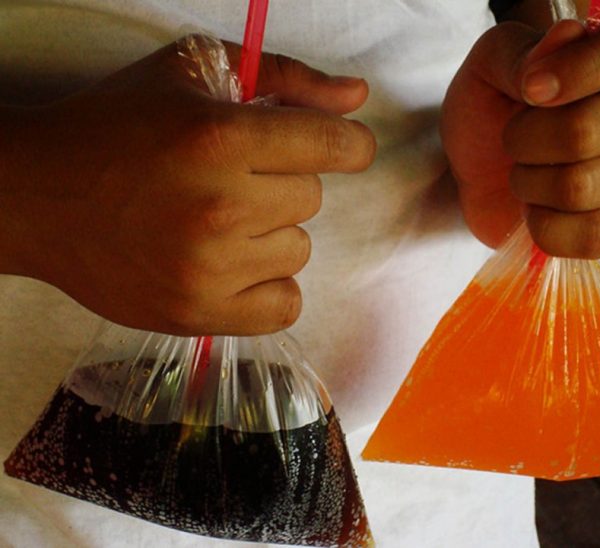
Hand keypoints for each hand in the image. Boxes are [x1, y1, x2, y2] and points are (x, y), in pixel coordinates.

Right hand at [2, 41, 374, 334]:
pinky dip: (270, 286)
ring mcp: (209, 268)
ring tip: (218, 222)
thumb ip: (286, 78)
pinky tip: (237, 265)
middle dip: (281, 182)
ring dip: (271, 234)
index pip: (331, 145)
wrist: (39, 198)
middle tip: (231, 179)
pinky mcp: (197, 314)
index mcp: (219, 137)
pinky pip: (285, 305)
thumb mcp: (192, 73)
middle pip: (310, 198)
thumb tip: (357, 98)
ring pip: (298, 250)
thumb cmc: (117, 126)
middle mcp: (219, 205)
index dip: (348, 145)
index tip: (345, 149)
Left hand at [441, 19, 599, 257]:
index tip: (528, 90)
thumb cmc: (491, 109)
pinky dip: (544, 228)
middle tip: (514, 140)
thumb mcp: (489, 67)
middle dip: (523, 141)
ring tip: (526, 174)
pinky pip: (589, 236)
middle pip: (582, 133)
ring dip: (528, 185)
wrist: (481, 166)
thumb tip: (565, 39)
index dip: (573, 72)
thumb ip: (521, 52)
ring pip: (576, 189)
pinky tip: (538, 210)